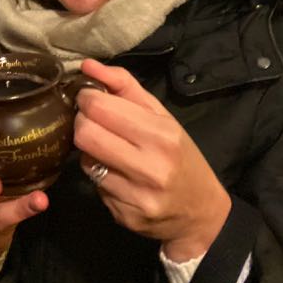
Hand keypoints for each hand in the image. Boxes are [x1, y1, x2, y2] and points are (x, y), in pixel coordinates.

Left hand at [73, 59, 230, 261]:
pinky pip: (94, 186)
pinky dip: (99, 175)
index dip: (87, 98)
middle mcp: (150, 167)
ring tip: (108, 149)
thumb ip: (124, 85)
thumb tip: (87, 65)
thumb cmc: (181, 155)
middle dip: (82, 123)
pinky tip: (117, 174)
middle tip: (93, 122)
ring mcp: (136, 196)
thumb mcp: (161, 115)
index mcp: (162, 134)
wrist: (201, 212)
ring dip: (90, 151)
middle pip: (85, 134)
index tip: (91, 99)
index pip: (100, 108)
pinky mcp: (123, 217)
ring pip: (85, 161)